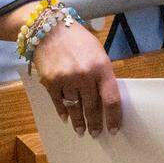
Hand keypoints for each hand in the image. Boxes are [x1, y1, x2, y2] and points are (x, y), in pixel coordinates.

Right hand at [32, 20, 121, 137]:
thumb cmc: (78, 40)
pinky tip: (67, 118)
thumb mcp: (98, 53)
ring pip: (75, 108)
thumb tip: (106, 98)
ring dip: (79, 122)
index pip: (111, 99)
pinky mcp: (50, 82)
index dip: (114, 117)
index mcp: (101, 67)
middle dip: (95, 123)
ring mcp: (66, 79)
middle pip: (92, 107)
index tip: (114, 129)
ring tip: (81, 130)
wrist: (50, 29)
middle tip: (96, 133)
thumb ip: (102, 74)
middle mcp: (85, 75)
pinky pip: (59, 103)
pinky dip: (63, 112)